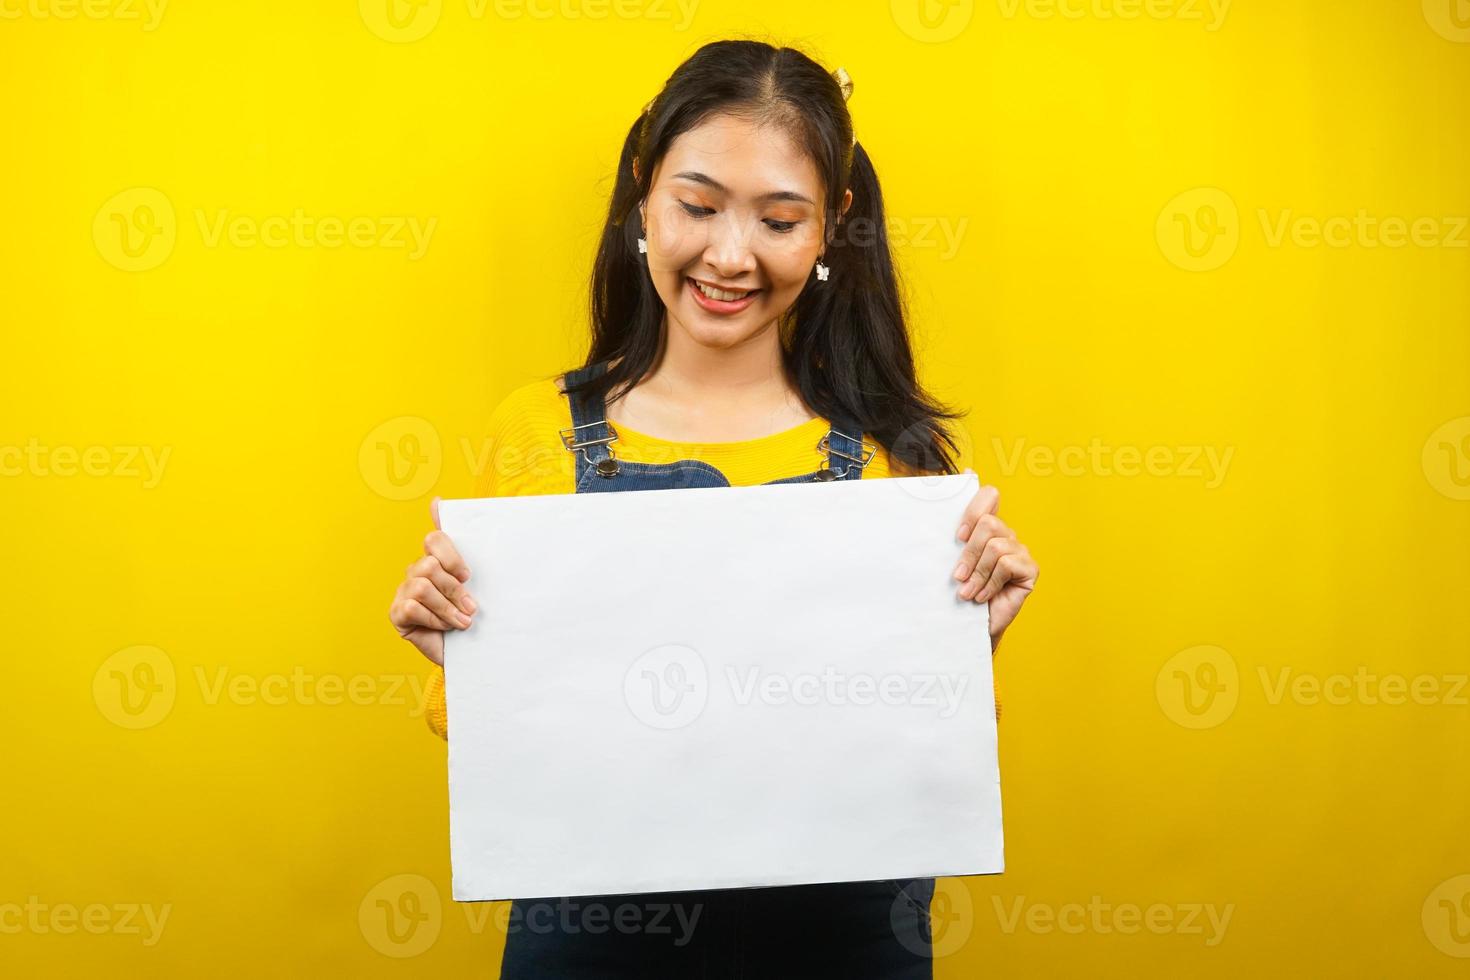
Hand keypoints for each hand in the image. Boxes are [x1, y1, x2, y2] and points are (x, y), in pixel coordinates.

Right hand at [388, 496, 476, 665]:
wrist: (471, 655)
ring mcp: (404, 591)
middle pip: (429, 564)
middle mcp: (417, 572)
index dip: (451, 554)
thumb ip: (468, 552)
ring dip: (447, 607)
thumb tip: (439, 501)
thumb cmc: (473, 617)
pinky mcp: (397, 613)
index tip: (468, 575)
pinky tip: (444, 628)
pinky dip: (434, 619)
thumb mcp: (480, 586)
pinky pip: (412, 607)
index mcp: (437, 560)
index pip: (435, 539)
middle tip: (471, 607)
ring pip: (421, 586)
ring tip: (462, 622)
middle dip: (454, 588)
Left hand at [950, 471, 1037, 651]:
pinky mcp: (1030, 569)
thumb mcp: (950, 560)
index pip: (989, 495)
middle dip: (969, 552)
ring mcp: (1020, 551)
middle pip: (988, 523)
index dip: (973, 509)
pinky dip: (990, 583)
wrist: (970, 628)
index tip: (958, 535)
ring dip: (977, 574)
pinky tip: (983, 597)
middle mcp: (1006, 534)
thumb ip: (952, 534)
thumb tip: (948, 486)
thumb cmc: (959, 593)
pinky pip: (1007, 564)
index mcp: (987, 527)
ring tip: (968, 592)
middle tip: (958, 576)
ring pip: (995, 546)